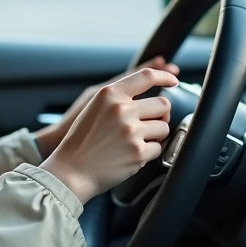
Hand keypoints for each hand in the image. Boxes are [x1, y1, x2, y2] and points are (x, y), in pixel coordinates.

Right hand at [33, 56, 179, 156]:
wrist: (71, 170)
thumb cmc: (81, 141)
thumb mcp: (94, 108)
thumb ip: (118, 98)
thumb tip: (148, 92)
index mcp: (110, 95)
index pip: (146, 76)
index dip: (165, 76)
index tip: (174, 80)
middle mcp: (121, 109)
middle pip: (163, 104)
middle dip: (160, 115)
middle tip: (149, 124)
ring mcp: (131, 131)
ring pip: (164, 127)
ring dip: (155, 135)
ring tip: (136, 141)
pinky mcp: (138, 152)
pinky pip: (158, 148)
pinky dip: (149, 153)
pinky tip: (132, 155)